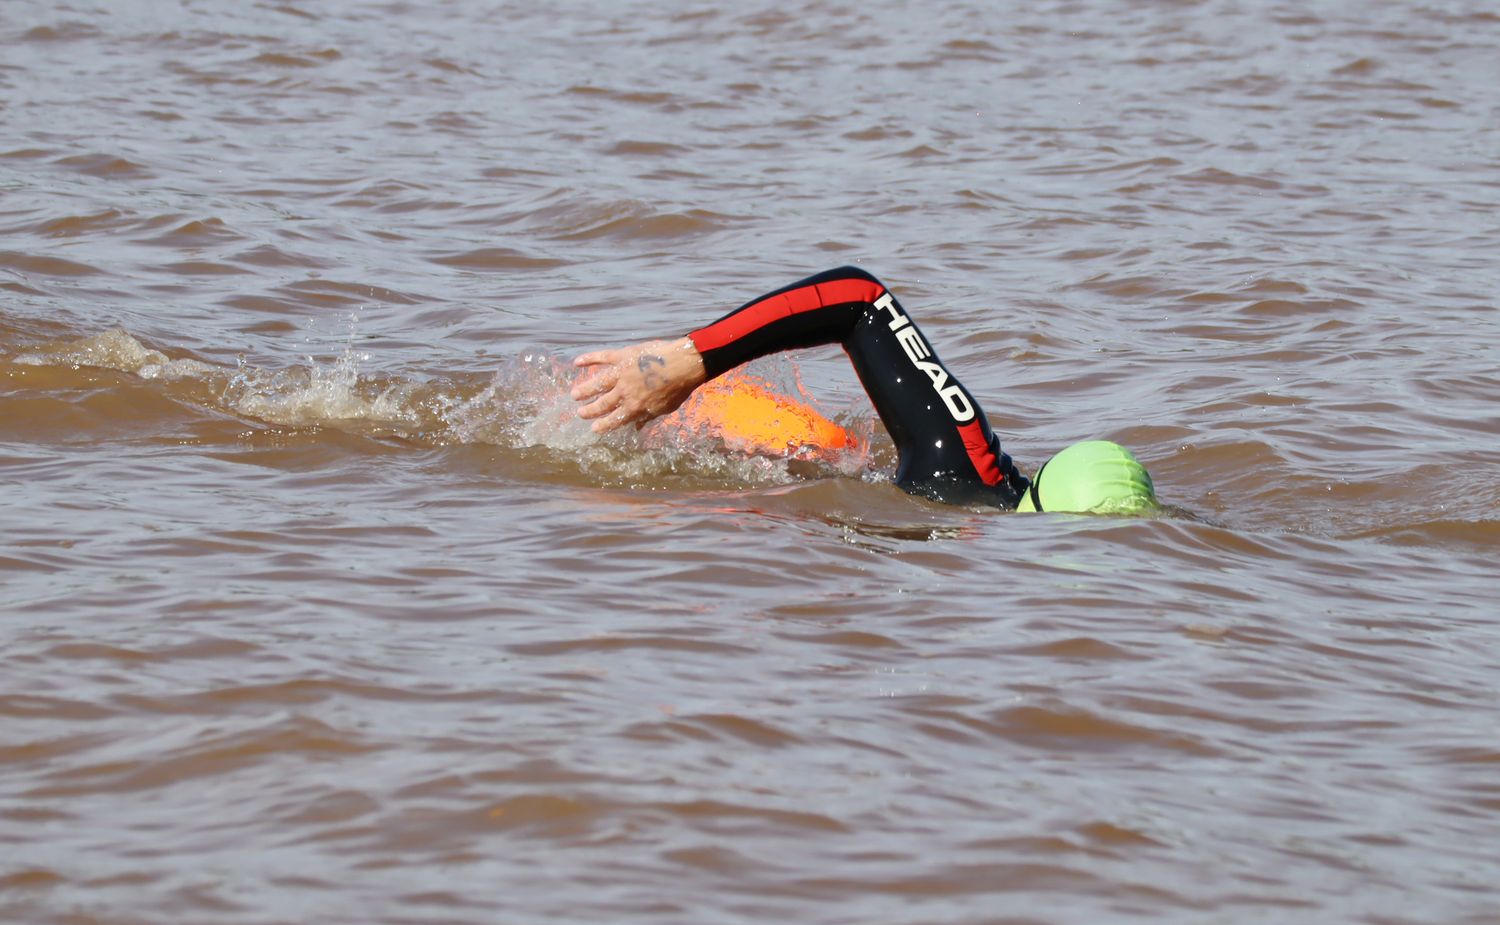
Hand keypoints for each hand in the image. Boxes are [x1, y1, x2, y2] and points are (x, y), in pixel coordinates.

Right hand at [571, 337, 706, 433]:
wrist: (683, 364)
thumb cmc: (677, 388)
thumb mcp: (664, 408)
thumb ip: (647, 417)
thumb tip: (636, 428)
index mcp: (635, 407)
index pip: (615, 419)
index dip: (603, 425)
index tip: (594, 428)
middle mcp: (624, 392)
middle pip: (603, 403)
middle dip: (590, 410)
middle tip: (581, 413)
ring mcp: (621, 373)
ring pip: (597, 383)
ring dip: (585, 390)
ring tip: (574, 394)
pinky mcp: (622, 356)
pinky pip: (602, 357)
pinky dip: (589, 359)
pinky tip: (577, 362)